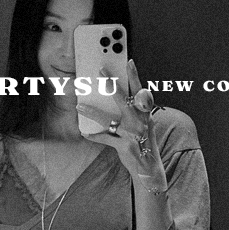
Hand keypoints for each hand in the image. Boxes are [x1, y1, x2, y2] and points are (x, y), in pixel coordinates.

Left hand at [78, 59, 164, 181]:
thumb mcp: (143, 125)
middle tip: (101, 71)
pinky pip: (105, 138)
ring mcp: (132, 134)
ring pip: (108, 120)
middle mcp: (140, 121)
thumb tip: (117, 98)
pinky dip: (94, 136)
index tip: (128, 61)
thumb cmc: (143, 143)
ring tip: (79, 106)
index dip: (134, 76)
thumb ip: (134, 112)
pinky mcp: (124, 146)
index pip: (140, 91)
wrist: (149, 168)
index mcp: (145, 114)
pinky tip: (84, 133)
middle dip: (111, 84)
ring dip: (92, 112)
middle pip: (124, 99)